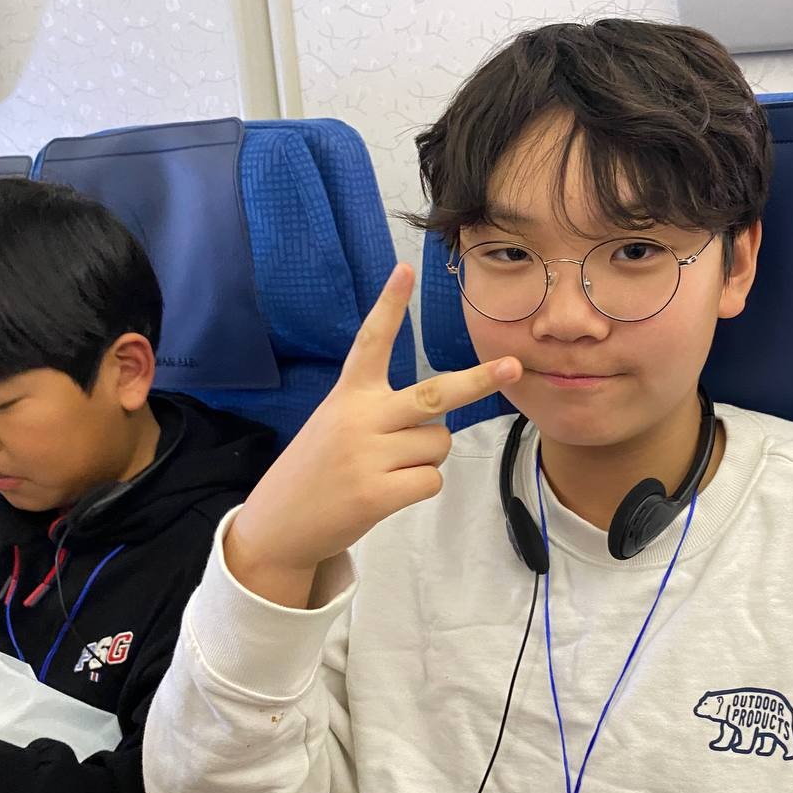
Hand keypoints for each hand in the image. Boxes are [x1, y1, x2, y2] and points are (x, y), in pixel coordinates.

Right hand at [225, 264, 520, 605]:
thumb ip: (382, 413)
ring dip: (426, 456)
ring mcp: (367, 456)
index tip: (405, 269)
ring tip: (388, 467)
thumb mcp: (338, 424)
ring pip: (438, 444)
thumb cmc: (320, 467)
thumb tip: (440, 426)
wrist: (279, 523)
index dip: (388, 306)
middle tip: (513, 365)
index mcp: (348, 395)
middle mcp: (359, 419)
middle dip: (479, 380)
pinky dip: (420, 486)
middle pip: (434, 395)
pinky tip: (388, 490)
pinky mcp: (375, 493)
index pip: (370, 342)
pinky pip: (430, 479)